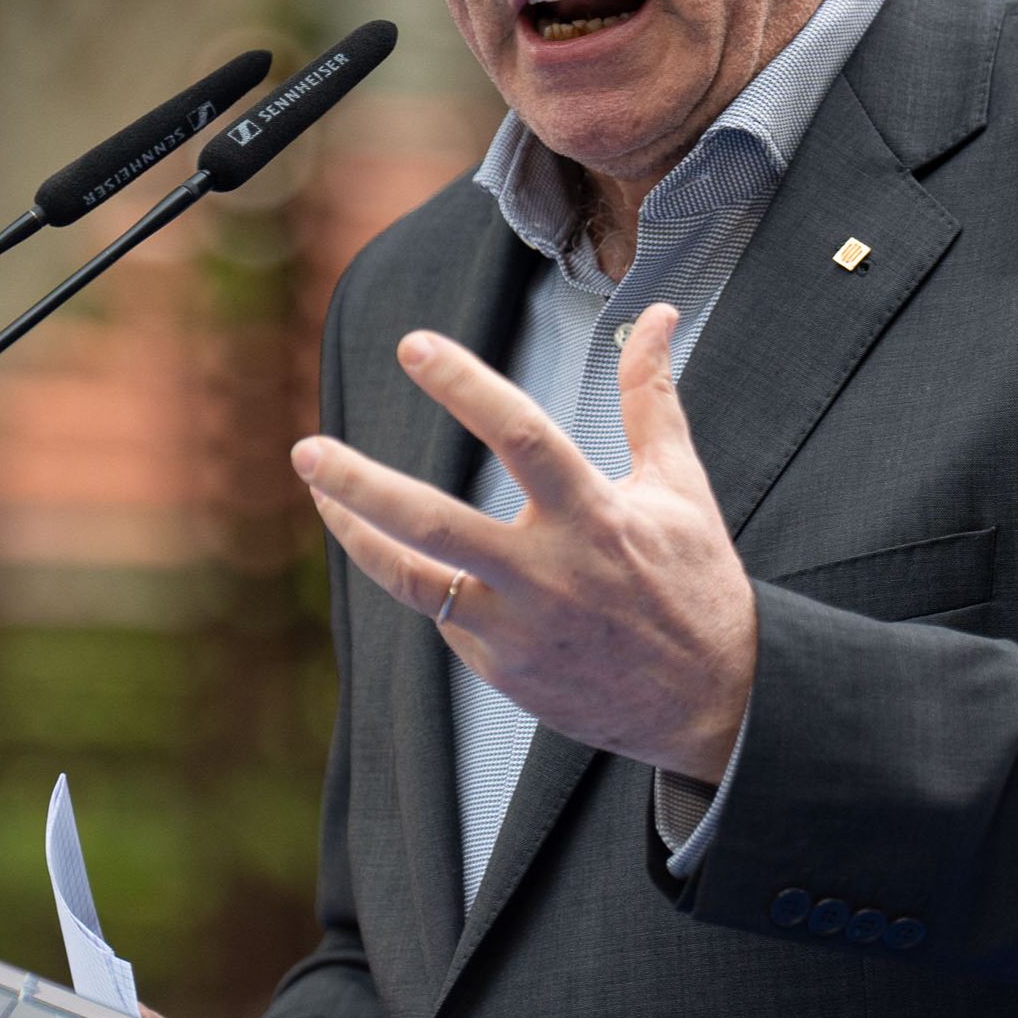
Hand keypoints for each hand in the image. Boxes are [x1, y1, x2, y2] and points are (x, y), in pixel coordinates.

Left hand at [290, 301, 755, 777]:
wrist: (712, 702)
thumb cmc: (695, 582)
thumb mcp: (682, 484)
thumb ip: (652, 396)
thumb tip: (656, 315)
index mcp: (596, 516)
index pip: (521, 436)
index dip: (463, 386)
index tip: (413, 347)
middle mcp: (550, 574)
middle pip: (434, 523)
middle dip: (361, 485)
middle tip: (306, 450)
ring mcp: (521, 628)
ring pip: (415, 580)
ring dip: (356, 534)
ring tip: (317, 491)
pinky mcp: (505, 668)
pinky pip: (447, 617)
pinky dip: (421, 579)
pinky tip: (407, 552)